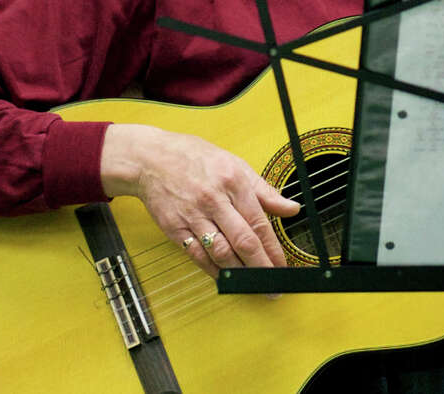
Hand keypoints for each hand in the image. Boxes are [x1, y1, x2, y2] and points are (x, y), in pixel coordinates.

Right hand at [99, 124, 299, 277]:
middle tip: (273, 284)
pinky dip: (213, 270)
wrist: (151, 159)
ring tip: (253, 284)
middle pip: (242, 241)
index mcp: (233, 182)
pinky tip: (226, 277)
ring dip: (239, 272)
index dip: (273, 248)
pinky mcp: (174, 229)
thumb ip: (265, 191)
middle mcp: (214, 200)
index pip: (258, 222)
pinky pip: (197, 255)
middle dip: (261, 266)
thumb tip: (292, 208)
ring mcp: (192, 216)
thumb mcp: (236, 165)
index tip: (283, 265)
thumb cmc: (196, 159)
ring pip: (220, 252)